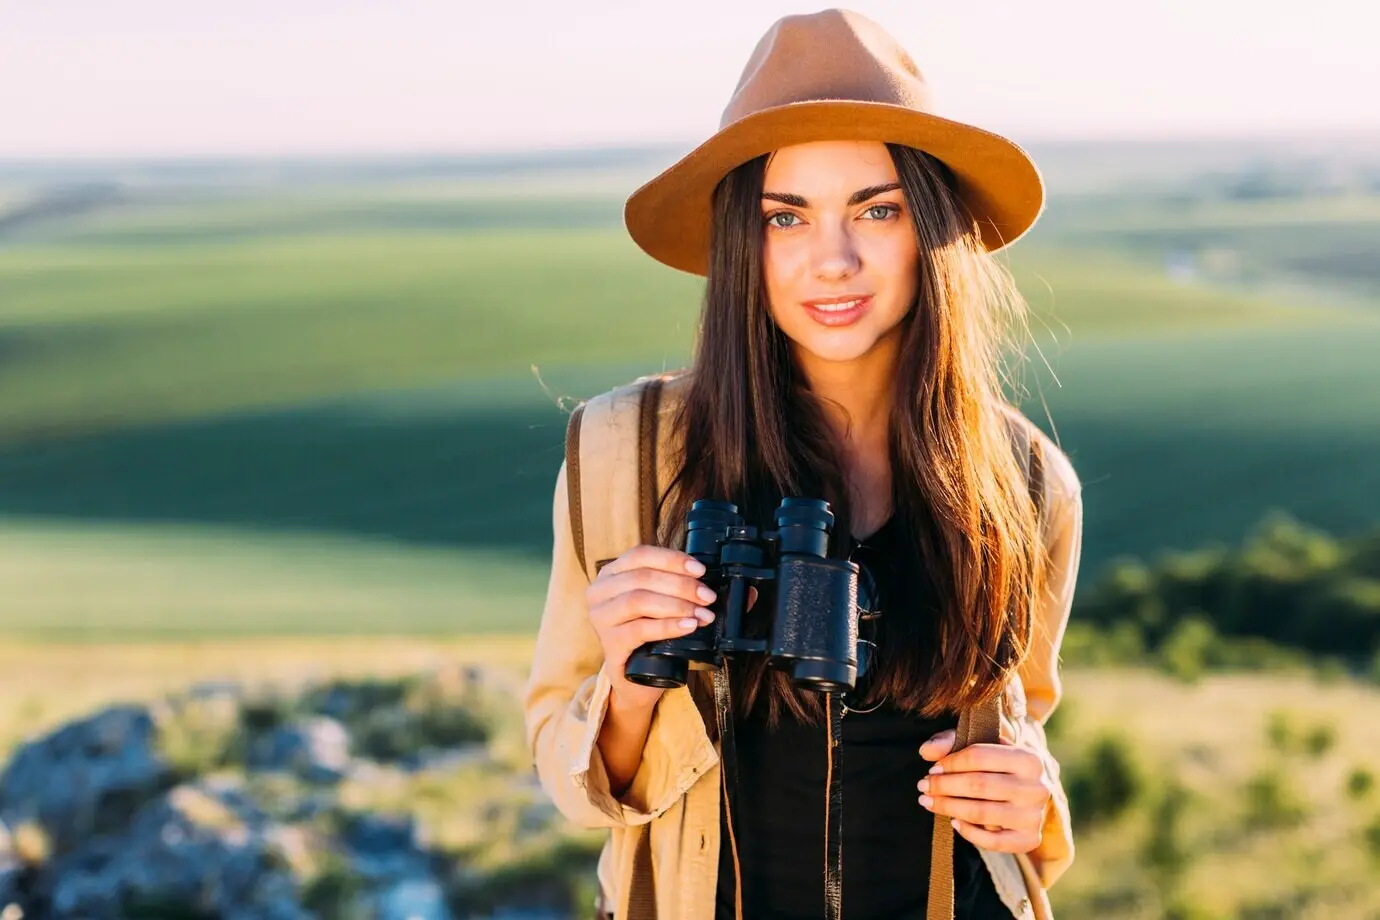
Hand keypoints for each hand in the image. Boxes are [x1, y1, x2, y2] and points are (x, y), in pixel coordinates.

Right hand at [587, 545, 716, 709]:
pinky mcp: (609, 645)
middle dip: (681, 585)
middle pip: (642, 577)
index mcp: (612, 574)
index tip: (701, 570)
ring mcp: (600, 619)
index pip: (640, 555)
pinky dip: (667, 626)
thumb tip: (747, 593)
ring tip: (702, 614)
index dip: (673, 559)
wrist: (636, 681)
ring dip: (677, 604)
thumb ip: (701, 595)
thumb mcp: (673, 610)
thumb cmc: (653, 638)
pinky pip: (639, 629)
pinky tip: (688, 627)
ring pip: (638, 600)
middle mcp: (600, 593)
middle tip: (707, 597)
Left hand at [917, 728, 1051, 853]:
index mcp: (1028, 759)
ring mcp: (1034, 816)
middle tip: (923, 786)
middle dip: (944, 786)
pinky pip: (993, 842)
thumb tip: (926, 751)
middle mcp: (1037, 788)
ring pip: (982, 813)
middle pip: (979, 785)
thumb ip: (951, 742)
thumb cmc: (998, 765)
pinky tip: (953, 822)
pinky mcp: (1029, 839)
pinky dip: (969, 833)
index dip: (951, 762)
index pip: (979, 756)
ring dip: (948, 807)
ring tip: (928, 802)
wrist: (1028, 792)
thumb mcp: (980, 746)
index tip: (932, 768)